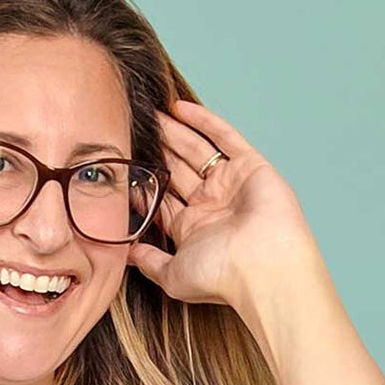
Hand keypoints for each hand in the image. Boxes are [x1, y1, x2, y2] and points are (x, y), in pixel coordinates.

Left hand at [129, 97, 318, 305]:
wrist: (261, 267)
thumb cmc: (219, 277)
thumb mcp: (172, 275)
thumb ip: (149, 261)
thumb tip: (127, 254)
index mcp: (193, 228)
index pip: (163, 197)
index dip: (145, 181)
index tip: (123, 163)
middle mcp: (211, 204)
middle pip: (177, 169)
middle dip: (158, 150)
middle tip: (135, 127)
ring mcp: (230, 184)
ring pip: (195, 150)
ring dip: (174, 132)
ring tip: (152, 114)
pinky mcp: (249, 166)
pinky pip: (224, 137)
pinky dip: (203, 121)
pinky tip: (180, 107)